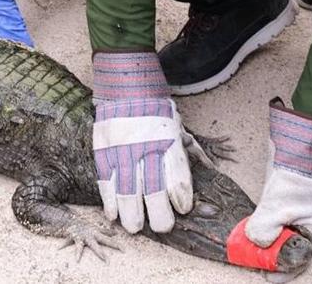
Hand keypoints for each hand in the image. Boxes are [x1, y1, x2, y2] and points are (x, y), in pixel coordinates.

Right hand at [91, 51, 192, 233]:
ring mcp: (121, 148)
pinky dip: (108, 199)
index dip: (180, 196)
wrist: (126, 85)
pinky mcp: (102, 148)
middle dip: (157, 213)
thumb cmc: (157, 109)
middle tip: (160, 227)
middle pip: (151, 188)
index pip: (176, 175)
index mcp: (167, 140)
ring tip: (134, 226)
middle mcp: (144, 146)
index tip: (181, 209)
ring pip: (125, 188)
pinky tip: (113, 214)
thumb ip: (191, 151)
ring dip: (130, 212)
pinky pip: (104, 179)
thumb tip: (209, 169)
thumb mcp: (179, 127)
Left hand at [242, 100, 311, 280]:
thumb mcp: (277, 208)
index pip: (299, 262)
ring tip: (247, 250)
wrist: (293, 157)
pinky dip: (261, 232)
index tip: (266, 276)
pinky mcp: (281, 211)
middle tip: (252, 262)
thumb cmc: (294, 182)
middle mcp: (304, 230)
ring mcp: (294, 221)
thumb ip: (266, 228)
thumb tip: (255, 242)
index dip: (282, 271)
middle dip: (270, 259)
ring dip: (263, 246)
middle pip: (287, 254)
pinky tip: (249, 232)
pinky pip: (272, 228)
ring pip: (278, 241)